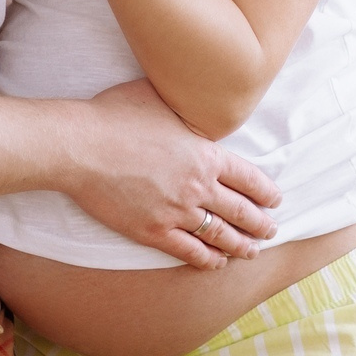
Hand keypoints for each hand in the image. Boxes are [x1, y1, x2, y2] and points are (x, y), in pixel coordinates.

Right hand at [58, 79, 279, 268]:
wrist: (79, 146)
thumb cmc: (115, 115)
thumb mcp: (160, 97)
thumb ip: (184, 104)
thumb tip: (194, 91)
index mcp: (206, 154)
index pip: (249, 178)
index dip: (266, 192)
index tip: (276, 200)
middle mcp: (198, 186)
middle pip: (241, 211)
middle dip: (261, 224)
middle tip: (271, 230)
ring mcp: (176, 211)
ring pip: (220, 235)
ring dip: (240, 246)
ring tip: (250, 251)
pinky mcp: (152, 231)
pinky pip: (189, 251)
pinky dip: (207, 259)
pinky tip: (216, 263)